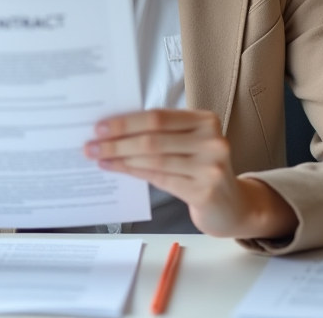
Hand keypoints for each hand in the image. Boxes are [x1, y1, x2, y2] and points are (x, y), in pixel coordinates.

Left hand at [84, 109, 295, 239]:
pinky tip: (116, 169)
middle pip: (154, 138)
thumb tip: (114, 130)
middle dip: (117, 141)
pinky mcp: (204, 191)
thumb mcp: (188, 143)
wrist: (231, 205)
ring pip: (154, 159)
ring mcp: (210, 167)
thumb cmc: (202, 168)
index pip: (159, 117)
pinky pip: (159, 178)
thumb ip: (162, 133)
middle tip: (90, 144)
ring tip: (98, 156)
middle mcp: (211, 141)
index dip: (126, 121)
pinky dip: (134, 172)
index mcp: (206, 120)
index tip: (100, 126)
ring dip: (120, 158)